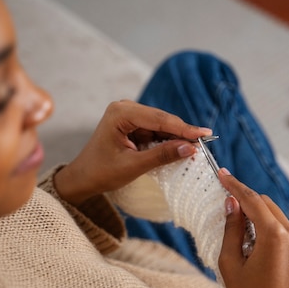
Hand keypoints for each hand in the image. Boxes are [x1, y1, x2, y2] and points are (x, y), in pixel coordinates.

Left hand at [54, 100, 210, 204]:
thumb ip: (162, 155)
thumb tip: (190, 148)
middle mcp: (125, 108)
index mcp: (121, 113)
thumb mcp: (133, 166)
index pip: (160, 119)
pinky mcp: (133, 125)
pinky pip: (155, 132)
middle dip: (182, 132)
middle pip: (162, 119)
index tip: (205, 135)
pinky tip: (180, 148)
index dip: (184, 128)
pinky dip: (166, 141)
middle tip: (205, 143)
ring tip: (195, 148)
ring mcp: (129, 116)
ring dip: (176, 137)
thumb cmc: (102, 172)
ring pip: (161, 126)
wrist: (83, 178)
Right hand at [218, 169, 288, 287]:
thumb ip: (232, 228)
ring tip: (242, 237)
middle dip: (248, 202)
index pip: (253, 200)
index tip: (223, 175)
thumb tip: (231, 203)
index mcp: (275, 236)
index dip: (236, 186)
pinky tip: (258, 247)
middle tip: (227, 206)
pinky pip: (288, 233)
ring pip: (278, 217)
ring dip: (260, 217)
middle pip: (267, 204)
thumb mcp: (230, 262)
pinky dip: (272, 231)